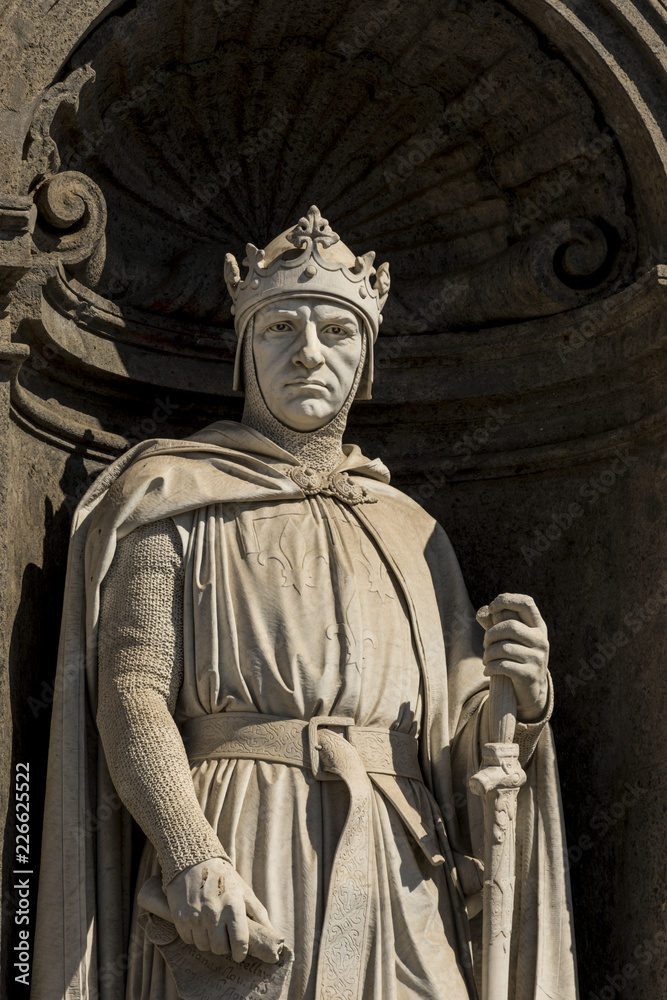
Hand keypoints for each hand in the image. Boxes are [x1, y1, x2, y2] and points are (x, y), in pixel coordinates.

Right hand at [165, 857, 278, 961]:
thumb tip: (272, 932)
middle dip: (224, 947)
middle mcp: (214, 912)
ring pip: (204, 946)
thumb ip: (258, 912)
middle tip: (224, 938)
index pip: (240, 942)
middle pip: (220, 948)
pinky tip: (198, 923)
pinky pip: (189, 939)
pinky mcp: (180, 917)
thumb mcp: (244, 890)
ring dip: (209, 941)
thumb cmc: (224, 878)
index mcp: (233, 906)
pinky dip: (194, 935)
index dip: (241, 952)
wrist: (194, 861)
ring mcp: (196, 916)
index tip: (240, 953)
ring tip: (211, 928)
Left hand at [476, 593, 548, 722]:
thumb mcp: (511, 640)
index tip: (491, 608)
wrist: (531, 691)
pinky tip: (488, 670)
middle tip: (485, 644)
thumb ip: (497, 624)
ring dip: (488, 654)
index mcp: (538, 627)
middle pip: (510, 626)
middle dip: (490, 634)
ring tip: (486, 659)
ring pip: (503, 648)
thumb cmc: (516, 659)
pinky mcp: (530, 674)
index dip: (507, 600)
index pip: (526, 603)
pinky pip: (503, 665)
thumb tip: (482, 612)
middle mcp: (541, 640)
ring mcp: (538, 658)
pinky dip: (490, 667)